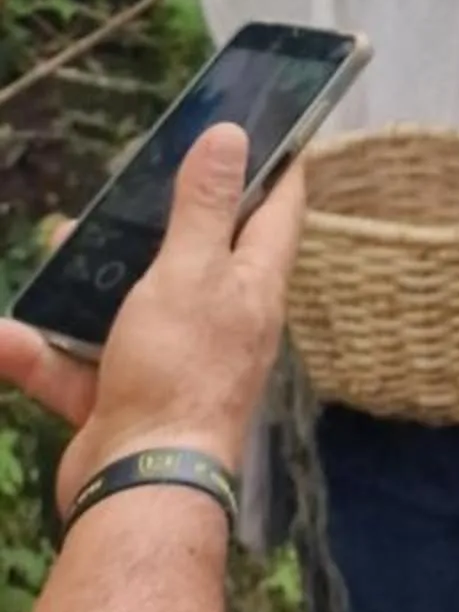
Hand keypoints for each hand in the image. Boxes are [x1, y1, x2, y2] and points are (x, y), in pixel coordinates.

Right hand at [0, 124, 304, 514]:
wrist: (140, 487)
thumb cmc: (180, 369)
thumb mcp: (191, 272)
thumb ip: (205, 207)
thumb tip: (233, 136)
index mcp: (252, 285)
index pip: (278, 210)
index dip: (274, 164)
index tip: (258, 124)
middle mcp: (221, 320)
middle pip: (195, 252)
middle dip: (155, 217)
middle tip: (126, 179)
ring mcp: (170, 361)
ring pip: (126, 303)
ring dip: (87, 277)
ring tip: (56, 238)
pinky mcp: (122, 398)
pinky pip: (77, 364)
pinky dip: (40, 351)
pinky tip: (5, 333)